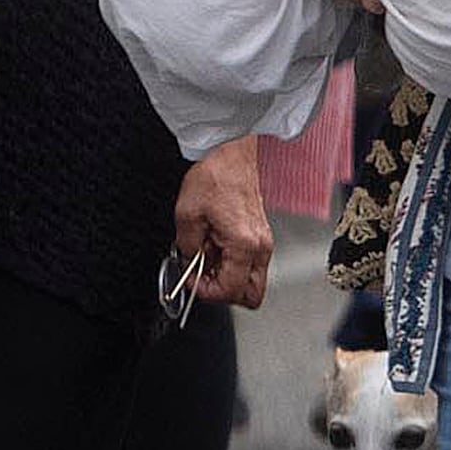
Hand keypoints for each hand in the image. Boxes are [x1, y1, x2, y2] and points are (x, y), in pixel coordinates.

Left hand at [173, 140, 273, 311]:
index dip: (205, 291)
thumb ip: (187, 248)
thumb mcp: (187, 216)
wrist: (230, 153)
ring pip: (253, 282)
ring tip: (208, 261)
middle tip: (203, 279)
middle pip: (252, 296)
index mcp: (244, 244)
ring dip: (229, 279)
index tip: (190, 279)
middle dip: (223, 293)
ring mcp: (263, 242)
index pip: (229, 290)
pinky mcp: (260, 235)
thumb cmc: (215, 176)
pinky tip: (216, 249)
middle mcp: (260, 246)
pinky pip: (251, 265)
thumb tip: (190, 264)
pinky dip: (233, 266)